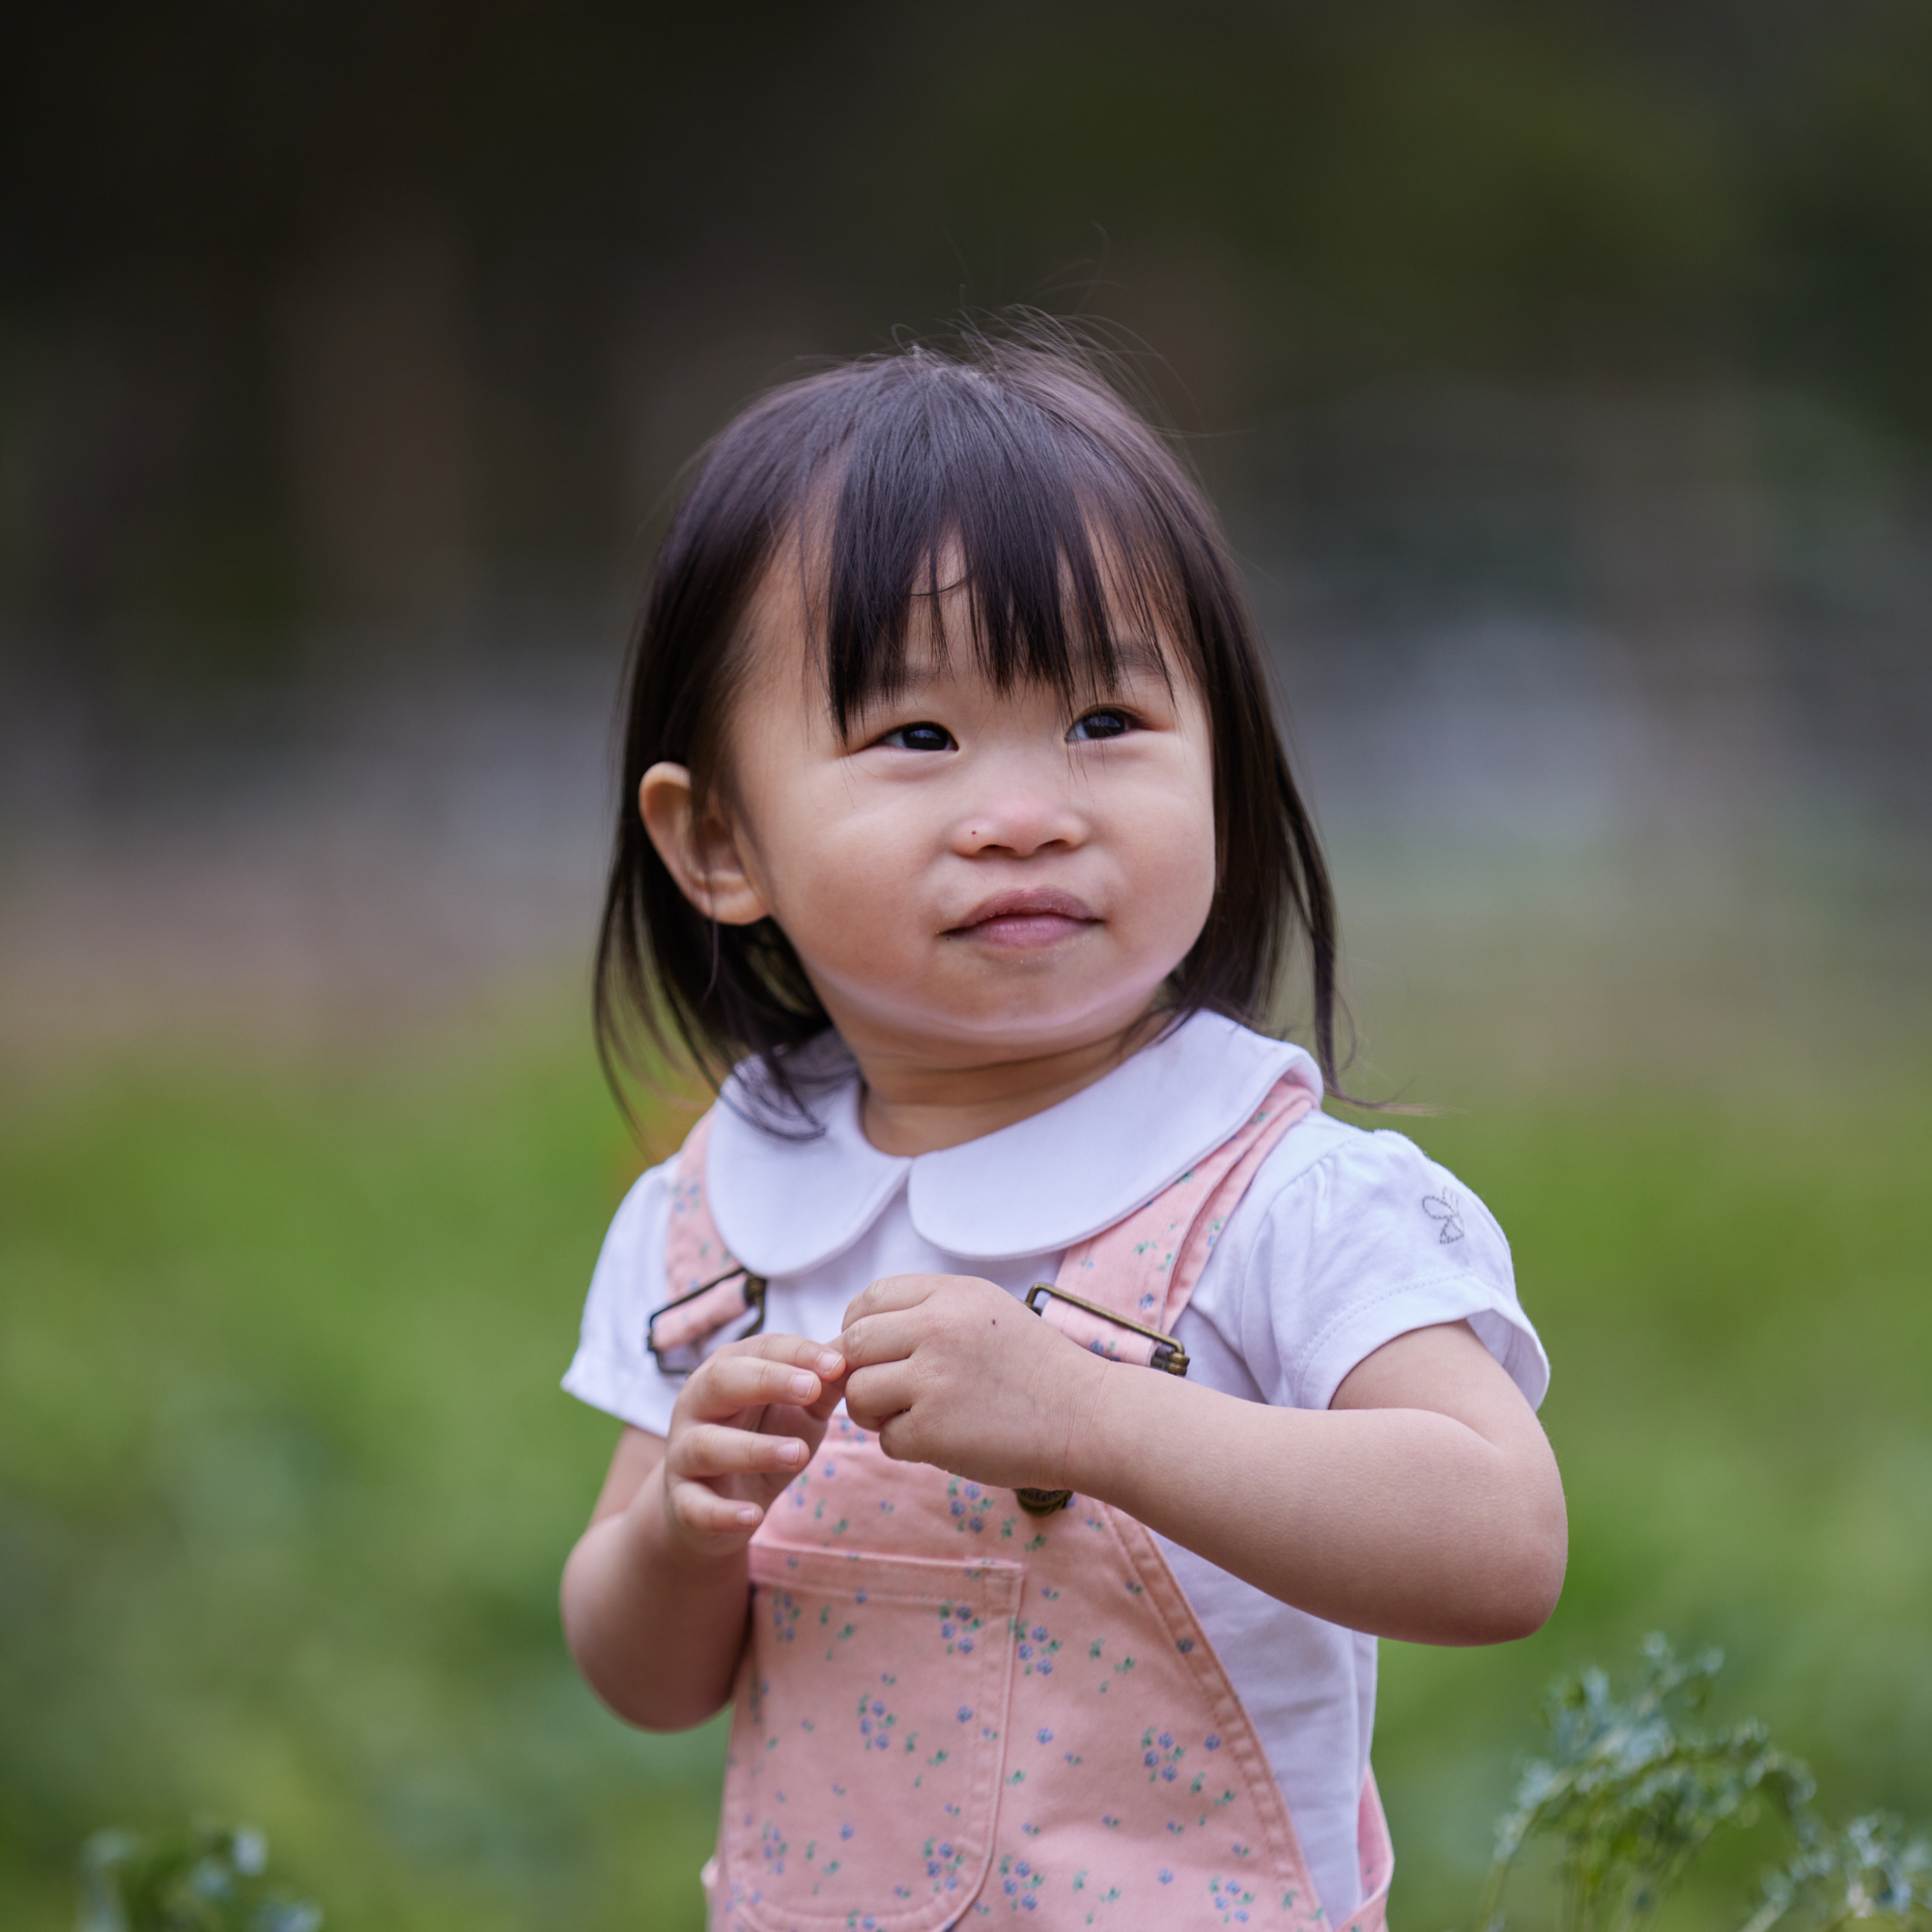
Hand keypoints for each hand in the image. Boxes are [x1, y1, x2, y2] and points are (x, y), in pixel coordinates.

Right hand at [657, 1334, 845, 1557]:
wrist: (719, 1505)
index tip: (838, 1365)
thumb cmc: (764, 1440)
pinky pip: (695, 1506)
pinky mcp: (682, 1502)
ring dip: (753, 1449)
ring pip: (706, 1444)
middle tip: (812, 1389)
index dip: (798, 1354)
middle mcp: (696, 1405)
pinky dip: (723, 1512)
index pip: (760, 1349)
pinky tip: (754, 1514)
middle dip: (768, 1381)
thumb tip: (855, 1360)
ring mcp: (683, 1453)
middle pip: (721, 1380)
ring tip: (799, 1453)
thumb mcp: (797, 1411)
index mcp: (726, 1370)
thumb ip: (822, 1386)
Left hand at [839, 1274, 1105, 1489]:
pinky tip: (940, 1441)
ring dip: (874, 1413)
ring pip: (859, 1393)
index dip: (860, 1329)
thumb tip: (853, 1339)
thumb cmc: (1035, 1370)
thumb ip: (928, 1314)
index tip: (878, 1355)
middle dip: (859, 1372)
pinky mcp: (935, 1430)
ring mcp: (935, 1379)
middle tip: (886, 1393)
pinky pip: (886, 1439)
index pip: (869, 1300)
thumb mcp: (986, 1312)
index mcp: (951, 1294)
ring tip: (911, 1418)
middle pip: (853, 1344)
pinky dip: (904, 1446)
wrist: (1089, 1418)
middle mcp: (938, 1328)